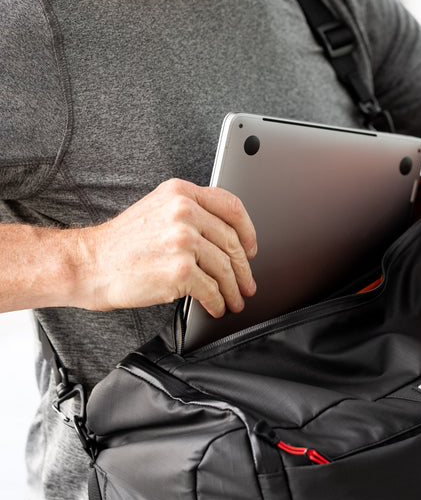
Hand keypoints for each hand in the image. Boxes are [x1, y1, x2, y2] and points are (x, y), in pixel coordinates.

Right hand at [73, 179, 257, 316]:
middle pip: (232, 241)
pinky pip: (211, 289)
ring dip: (233, 289)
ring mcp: (183, 241)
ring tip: (234, 299)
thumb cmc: (122, 243)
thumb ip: (190, 211)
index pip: (231, 206)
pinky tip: (215, 306)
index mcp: (181, 193)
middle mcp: (184, 212)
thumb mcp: (157, 209)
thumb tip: (227, 235)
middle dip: (244, 268)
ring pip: (224, 267)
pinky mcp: (180, 271)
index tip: (251, 248)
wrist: (90, 264)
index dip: (248, 231)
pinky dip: (217, 301)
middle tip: (247, 283)